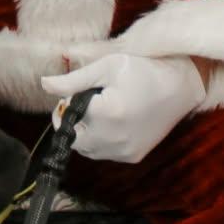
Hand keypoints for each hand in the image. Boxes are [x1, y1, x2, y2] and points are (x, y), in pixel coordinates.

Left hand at [38, 52, 204, 164]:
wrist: (180, 87)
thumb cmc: (142, 70)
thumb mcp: (106, 67)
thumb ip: (72, 80)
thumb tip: (44, 85)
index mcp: (105, 114)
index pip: (66, 116)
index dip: (67, 103)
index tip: (79, 92)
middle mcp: (114, 139)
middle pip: (74, 138)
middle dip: (74, 122)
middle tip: (88, 103)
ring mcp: (124, 151)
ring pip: (87, 149)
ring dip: (86, 133)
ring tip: (103, 112)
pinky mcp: (132, 156)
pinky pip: (105, 153)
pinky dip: (103, 141)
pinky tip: (116, 122)